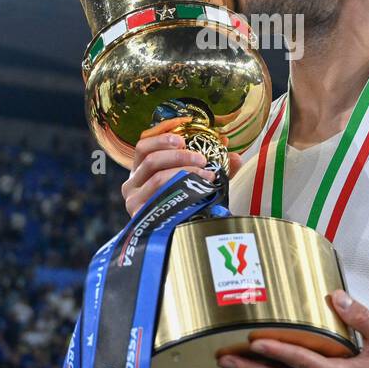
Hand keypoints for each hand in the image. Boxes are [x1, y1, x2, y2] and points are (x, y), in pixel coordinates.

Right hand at [121, 118, 243, 217]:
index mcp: (141, 170)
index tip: (184, 125)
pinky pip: (160, 192)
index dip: (162, 131)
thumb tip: (236, 155)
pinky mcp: (138, 212)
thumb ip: (215, 169)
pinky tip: (199, 188)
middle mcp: (132, 182)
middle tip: (201, 158)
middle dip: (178, 153)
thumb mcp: (199, 184)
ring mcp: (133, 198)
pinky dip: (181, 185)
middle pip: (150, 156)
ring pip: (157, 174)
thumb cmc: (186, 209)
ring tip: (206, 174)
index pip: (144, 143)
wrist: (180, 242)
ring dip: (184, 169)